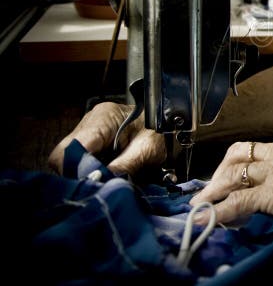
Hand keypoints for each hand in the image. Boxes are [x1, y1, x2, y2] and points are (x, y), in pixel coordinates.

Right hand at [47, 102, 165, 174]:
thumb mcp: (149, 149)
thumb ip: (125, 166)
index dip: (75, 171)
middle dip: (78, 175)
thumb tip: (102, 182)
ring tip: (103, 182)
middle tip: (97, 188)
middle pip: (64, 155)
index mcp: (103, 118)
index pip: (68, 149)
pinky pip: (83, 158)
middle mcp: (91, 121)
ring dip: (85, 174)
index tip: (90, 185)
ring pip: (70, 159)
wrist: (173, 121)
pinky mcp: (95, 140)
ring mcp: (90, 130)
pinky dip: (91, 170)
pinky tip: (105, 176)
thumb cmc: (164, 129)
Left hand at [190, 135, 272, 232]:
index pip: (258, 149)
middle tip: (211, 189)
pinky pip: (238, 201)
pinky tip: (208, 218)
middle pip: (239, 153)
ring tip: (202, 205)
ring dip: (214, 190)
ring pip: (234, 174)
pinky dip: (219, 210)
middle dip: (220, 171)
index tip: (231, 177)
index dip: (239, 163)